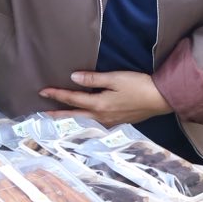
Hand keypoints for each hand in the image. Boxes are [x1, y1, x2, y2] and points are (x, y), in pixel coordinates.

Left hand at [39, 71, 170, 126]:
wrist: (160, 99)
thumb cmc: (138, 85)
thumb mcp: (115, 78)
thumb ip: (93, 79)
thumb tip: (73, 78)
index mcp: (99, 104)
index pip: (72, 99)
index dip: (56, 95)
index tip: (42, 91)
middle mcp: (101, 116)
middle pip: (74, 115)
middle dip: (57, 114)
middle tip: (42, 114)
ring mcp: (109, 122)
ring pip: (84, 121)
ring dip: (70, 119)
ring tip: (58, 117)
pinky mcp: (117, 122)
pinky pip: (94, 123)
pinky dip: (84, 120)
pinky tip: (83, 119)